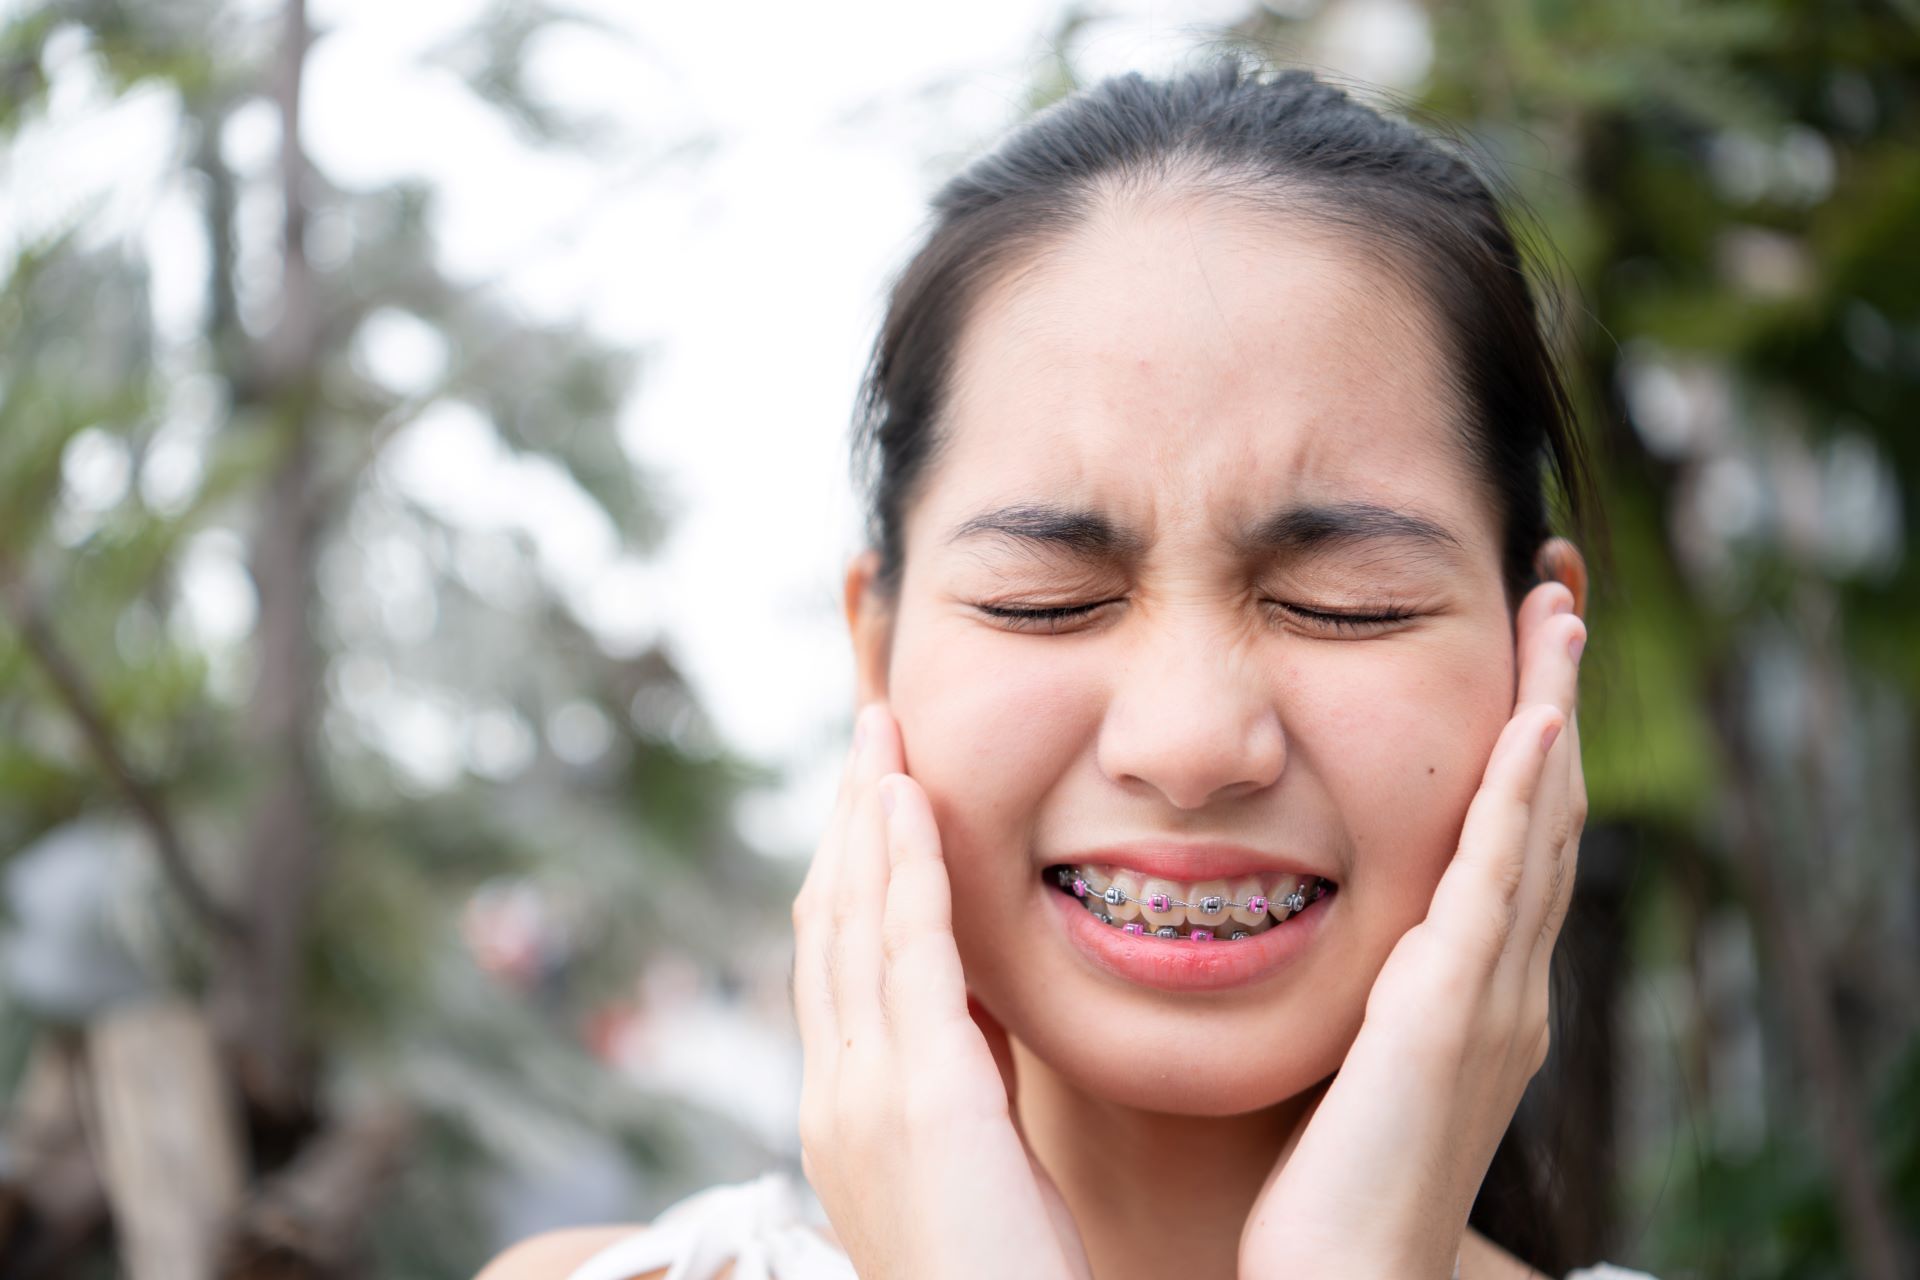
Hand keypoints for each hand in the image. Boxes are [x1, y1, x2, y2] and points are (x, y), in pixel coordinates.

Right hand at [790, 702, 1093, 1279]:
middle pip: (826, 922)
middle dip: (845, 819)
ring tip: (879, 732)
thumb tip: (972, 996)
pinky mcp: (921, 1095)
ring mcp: (864, 1092)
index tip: (869, 791)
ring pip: (851, 921)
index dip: (848, 865)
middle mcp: (834, 1091)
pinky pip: (904, 953)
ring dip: (865, 817)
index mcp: (843, 1107)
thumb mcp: (975, 1151)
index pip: (834, 959)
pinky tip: (906, 799)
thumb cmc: (1003, 1274)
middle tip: (866, 730)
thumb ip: (962, 1069)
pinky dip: (902, 866)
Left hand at [1239, 581, 1588, 1278]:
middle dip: (1553, 693)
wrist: (1342, 1275)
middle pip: (1546, 806)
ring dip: (1550, 709)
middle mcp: (1504, 976)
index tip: (1520, 645)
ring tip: (1557, 611)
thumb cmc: (1327, 1176)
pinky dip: (1520, 797)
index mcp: (1475, 981)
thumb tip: (1307, 914)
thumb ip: (1356, 978)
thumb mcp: (1351, 1047)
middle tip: (1557, 590)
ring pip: (1538, 823)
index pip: (1510, 831)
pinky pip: (1495, 883)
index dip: (1524, 735)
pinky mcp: (1451, 1010)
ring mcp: (1491, 991)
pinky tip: (1533, 721)